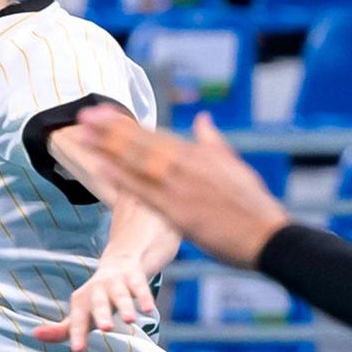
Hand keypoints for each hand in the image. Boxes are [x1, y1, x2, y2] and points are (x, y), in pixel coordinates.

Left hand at [33, 250, 155, 351]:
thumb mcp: (80, 312)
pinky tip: (148, 308)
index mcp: (81, 301)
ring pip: (120, 294)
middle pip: (98, 303)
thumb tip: (35, 335)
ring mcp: (116, 282)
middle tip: (106, 329)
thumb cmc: (97, 298)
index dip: (77, 334)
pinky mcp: (134, 277)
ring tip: (130, 319)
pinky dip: (144, 297)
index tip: (79, 350)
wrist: (119, 263)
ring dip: (125, 305)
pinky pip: (139, 287)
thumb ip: (62, 329)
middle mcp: (97, 290)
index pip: (77, 320)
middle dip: (102, 315)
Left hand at [77, 108, 290, 268]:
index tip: (105, 114)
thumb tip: (202, 119)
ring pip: (137, 161)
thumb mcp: (234, 166)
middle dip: (111, 130)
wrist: (268, 236)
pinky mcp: (178, 211)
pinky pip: (143, 191)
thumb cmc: (253, 206)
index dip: (127, 125)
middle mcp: (187, 165)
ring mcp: (181, 187)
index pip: (155, 135)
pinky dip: (121, 177)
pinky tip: (101, 166)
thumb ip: (213, 142)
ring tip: (83, 134)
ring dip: (108, 147)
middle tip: (84, 116)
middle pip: (141, 143)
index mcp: (199, 154)